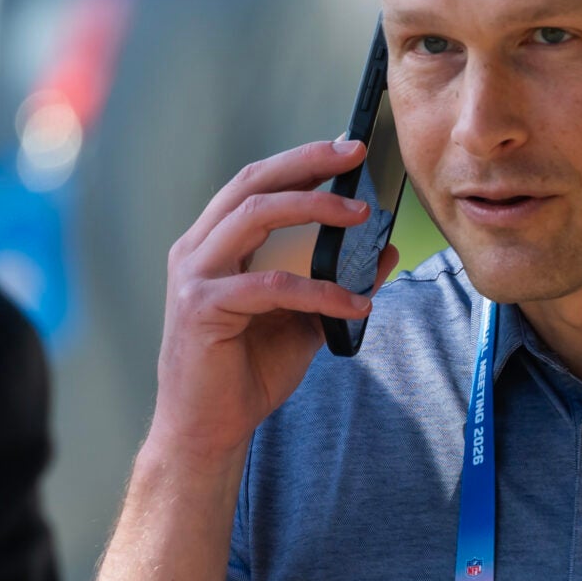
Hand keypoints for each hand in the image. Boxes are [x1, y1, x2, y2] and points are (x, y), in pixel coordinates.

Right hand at [151, 138, 403, 462]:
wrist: (208, 431)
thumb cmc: (247, 374)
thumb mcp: (305, 321)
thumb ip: (337, 283)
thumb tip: (386, 251)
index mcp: (214, 245)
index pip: (257, 183)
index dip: (300, 160)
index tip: (347, 149)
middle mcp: (197, 250)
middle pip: (252, 183)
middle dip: (306, 162)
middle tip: (354, 155)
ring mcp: (195, 276)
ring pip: (255, 215)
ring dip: (313, 208)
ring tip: (361, 216)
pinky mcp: (202, 308)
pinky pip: (270, 285)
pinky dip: (319, 291)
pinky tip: (357, 304)